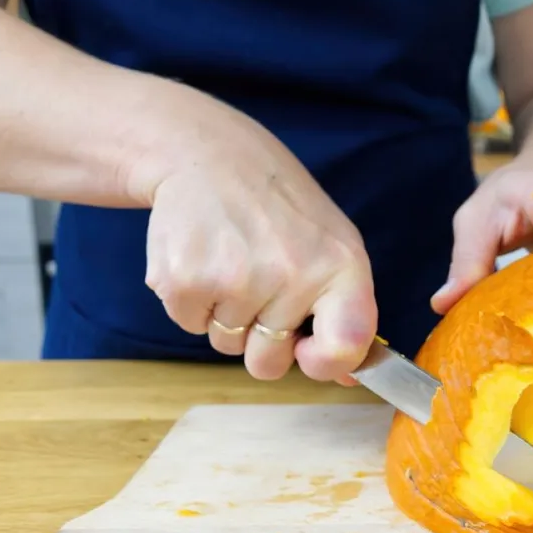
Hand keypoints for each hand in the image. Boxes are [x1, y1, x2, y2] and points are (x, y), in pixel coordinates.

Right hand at [139, 84, 376, 383]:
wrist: (211, 155)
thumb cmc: (279, 209)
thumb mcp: (331, 247)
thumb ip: (344, 313)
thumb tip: (348, 377)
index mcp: (341, 266)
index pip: (346, 347)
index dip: (326, 364)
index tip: (308, 349)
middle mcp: (292, 274)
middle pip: (269, 364)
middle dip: (261, 341)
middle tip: (259, 282)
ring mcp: (235, 279)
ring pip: (228, 346)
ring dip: (227, 315)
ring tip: (233, 259)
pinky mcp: (183, 280)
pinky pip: (191, 327)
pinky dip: (194, 302)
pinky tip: (205, 256)